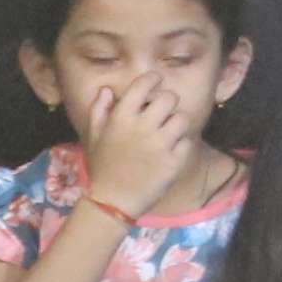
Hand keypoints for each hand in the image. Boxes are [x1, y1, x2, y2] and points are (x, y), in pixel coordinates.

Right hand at [72, 66, 213, 216]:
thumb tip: (107, 89)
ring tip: (168, 133)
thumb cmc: (103, 167)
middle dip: (167, 103)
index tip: (156, 82)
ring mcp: (160, 145)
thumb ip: (99, 110)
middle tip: (163, 113)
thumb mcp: (93, 137)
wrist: (113, 201)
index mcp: (121, 117)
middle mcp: (142, 127)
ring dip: (176, 124)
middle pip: (170, 98)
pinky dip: (182, 145)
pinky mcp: (173, 162)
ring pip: (182, 119)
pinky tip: (171, 151)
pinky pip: (187, 141)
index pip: (144, 84)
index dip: (153, 79)